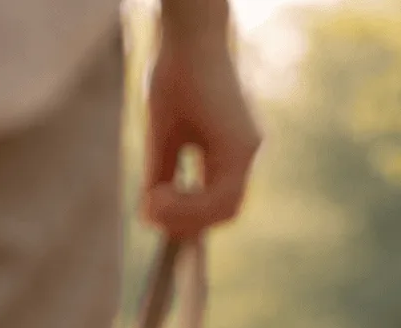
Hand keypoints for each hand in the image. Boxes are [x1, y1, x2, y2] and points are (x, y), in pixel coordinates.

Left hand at [142, 21, 261, 236]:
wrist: (196, 36)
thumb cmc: (176, 75)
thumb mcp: (161, 130)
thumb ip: (159, 174)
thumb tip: (150, 214)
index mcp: (238, 151)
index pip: (220, 206)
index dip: (184, 217)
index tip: (149, 210)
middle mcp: (250, 153)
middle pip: (227, 208)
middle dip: (189, 217)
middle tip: (150, 213)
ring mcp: (248, 148)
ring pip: (226, 197)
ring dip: (193, 206)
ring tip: (157, 199)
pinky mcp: (238, 141)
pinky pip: (223, 179)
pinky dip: (199, 190)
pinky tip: (172, 185)